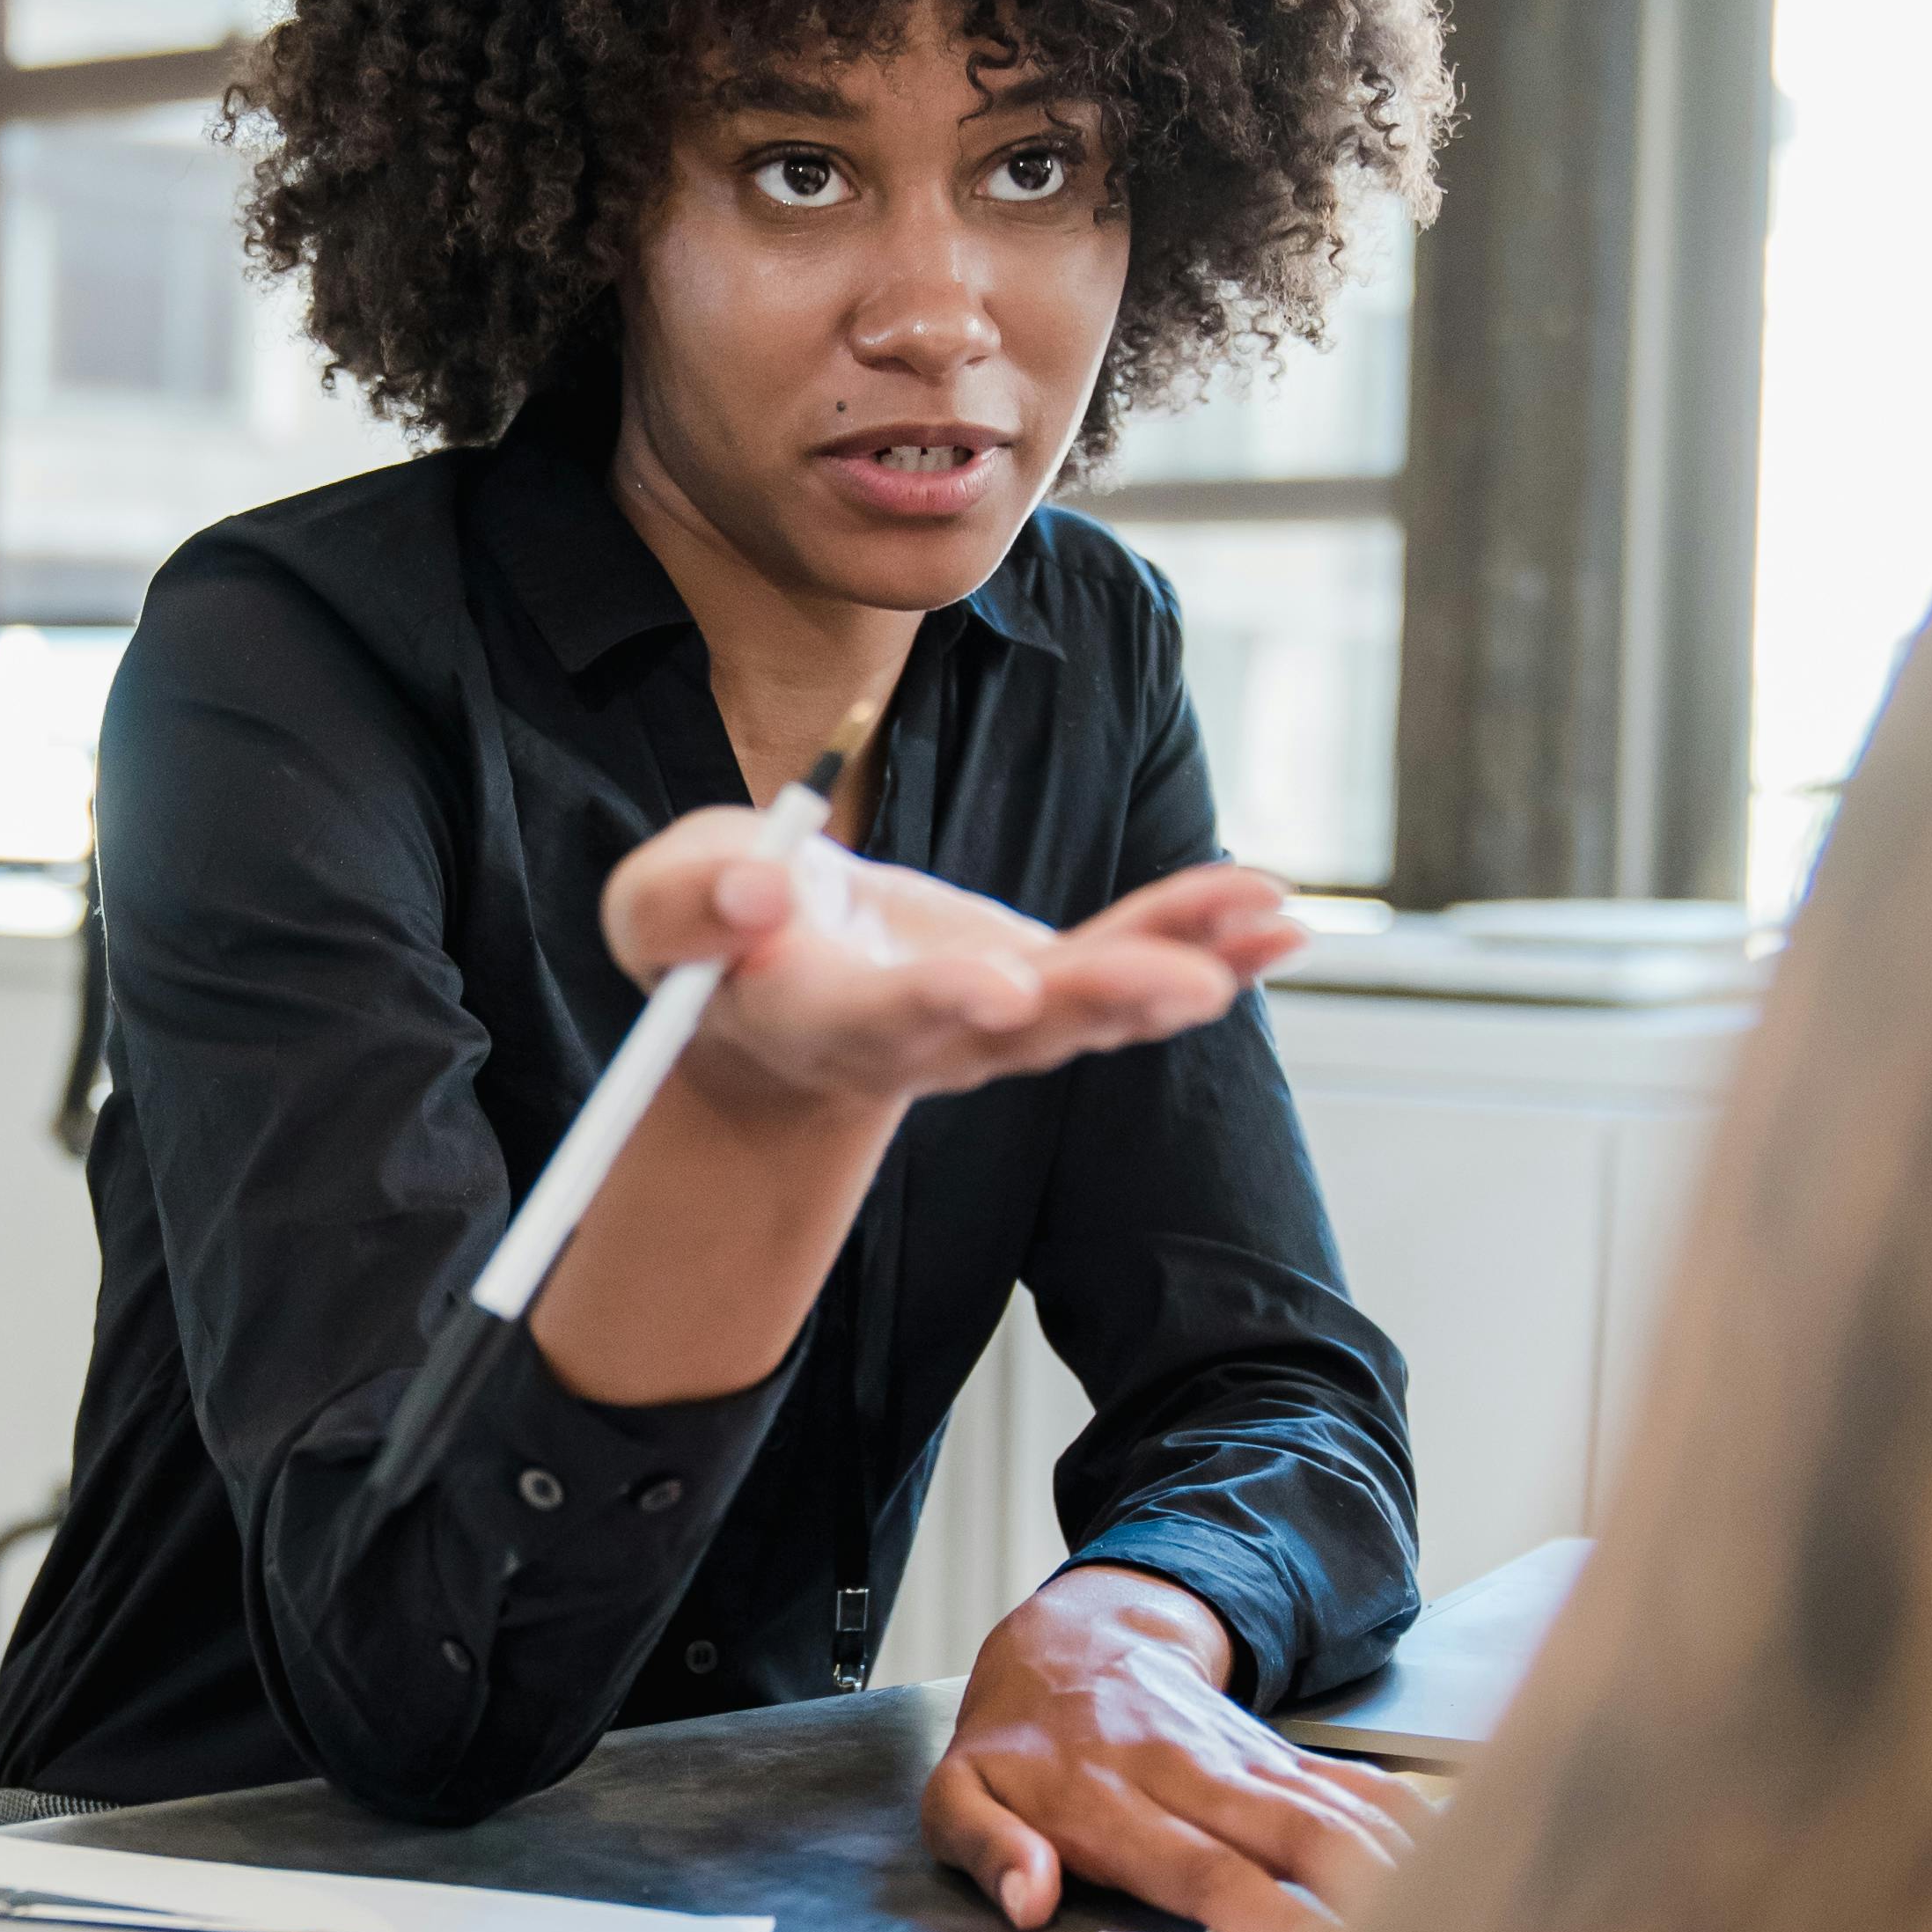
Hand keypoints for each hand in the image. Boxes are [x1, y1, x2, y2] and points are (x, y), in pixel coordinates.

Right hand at [603, 809, 1300, 1119]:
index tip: (993, 989)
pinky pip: (1126, 960)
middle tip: (1185, 985)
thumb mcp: (658, 909)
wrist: (767, 999)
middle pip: (1017, 1029)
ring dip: (1185, 969)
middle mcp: (923, 1040)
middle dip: (1104, 1002)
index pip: (878, 1021)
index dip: (935, 1003)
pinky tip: (1274, 914)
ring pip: (1094, 1003)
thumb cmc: (707, 942)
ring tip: (1269, 929)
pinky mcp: (1042, 987)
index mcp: (818, 1019)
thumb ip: (685, 904)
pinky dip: (1199, 936)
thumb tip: (754, 890)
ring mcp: (994, 1023)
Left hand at [922, 1566, 1421, 1931]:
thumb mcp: (955, 1791)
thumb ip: (984, 1846)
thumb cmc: (1016, 1740)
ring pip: (1334, 1808)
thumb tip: (1028, 1901)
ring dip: (1396, 1861)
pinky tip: (1459, 1853)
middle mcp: (1190, 1776)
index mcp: (1111, 1802)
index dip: (1264, 1916)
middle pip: (1292, 1835)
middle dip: (1358, 1894)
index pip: (1200, 1868)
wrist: (1075, 1636)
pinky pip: (1351, 1783)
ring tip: (1459, 1921)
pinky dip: (1406, 1816)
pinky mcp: (1277, 1752)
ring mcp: (1243, 1760)